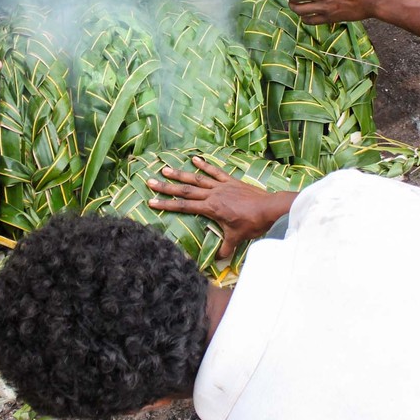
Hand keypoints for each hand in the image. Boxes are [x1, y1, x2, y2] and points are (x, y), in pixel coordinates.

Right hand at [147, 156, 295, 258]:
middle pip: (186, 190)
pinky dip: (205, 165)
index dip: (167, 204)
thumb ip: (226, 248)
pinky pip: (215, 171)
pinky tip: (194, 159)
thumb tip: (219, 260)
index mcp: (211, 208)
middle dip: (167, 187)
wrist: (270, 208)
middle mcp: (213, 194)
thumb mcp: (237, 237)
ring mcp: (222, 185)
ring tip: (165, 168)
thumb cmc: (252, 223)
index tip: (151, 201)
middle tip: (150, 181)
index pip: (184, 206)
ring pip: (197, 178)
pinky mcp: (231, 180)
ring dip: (180, 174)